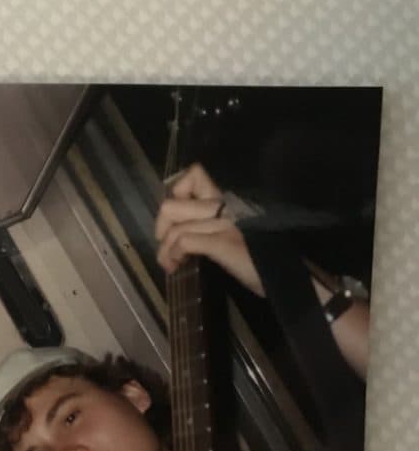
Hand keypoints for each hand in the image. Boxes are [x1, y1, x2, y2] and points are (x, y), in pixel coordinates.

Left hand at [154, 165, 265, 296]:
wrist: (292, 275)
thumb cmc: (265, 258)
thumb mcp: (237, 233)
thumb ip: (213, 225)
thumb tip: (183, 234)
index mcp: (228, 201)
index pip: (194, 174)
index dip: (175, 193)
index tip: (175, 219)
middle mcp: (224, 206)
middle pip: (171, 204)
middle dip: (160, 228)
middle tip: (167, 248)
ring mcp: (224, 224)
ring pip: (175, 227)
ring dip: (165, 250)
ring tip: (171, 264)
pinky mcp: (224, 243)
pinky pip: (185, 242)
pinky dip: (174, 255)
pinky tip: (177, 266)